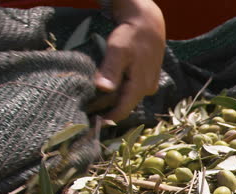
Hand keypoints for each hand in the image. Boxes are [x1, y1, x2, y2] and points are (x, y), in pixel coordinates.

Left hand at [94, 0, 165, 120]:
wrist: (149, 24)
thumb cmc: (132, 36)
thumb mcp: (118, 51)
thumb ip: (111, 71)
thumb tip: (103, 89)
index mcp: (140, 86)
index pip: (123, 110)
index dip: (108, 119)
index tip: (92, 125)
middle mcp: (147, 89)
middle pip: (124, 104)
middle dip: (106, 109)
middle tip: (86, 111)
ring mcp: (149, 84)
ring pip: (127, 97)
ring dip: (112, 100)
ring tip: (93, 101)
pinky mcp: (148, 79)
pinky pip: (131, 89)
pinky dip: (119, 91)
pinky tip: (107, 88)